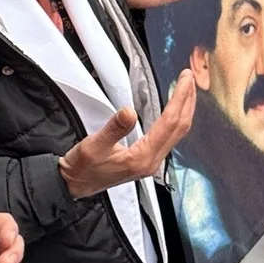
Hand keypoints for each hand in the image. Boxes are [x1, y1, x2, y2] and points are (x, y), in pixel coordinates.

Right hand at [58, 68, 196, 195]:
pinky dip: (175, 118)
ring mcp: (151, 162)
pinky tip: (173, 110)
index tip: (184, 79)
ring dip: (184, 108)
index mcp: (142, 158)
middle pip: (180, 127)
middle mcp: (151, 161)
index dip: (179, 98)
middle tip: (189, 77)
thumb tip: (129, 112)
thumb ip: (114, 129)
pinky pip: (170, 136)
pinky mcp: (147, 160)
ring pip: (177, 132)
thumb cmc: (82, 168)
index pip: (170, 122)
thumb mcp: (94, 145)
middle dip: (187, 100)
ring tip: (186, 89)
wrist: (74, 185)